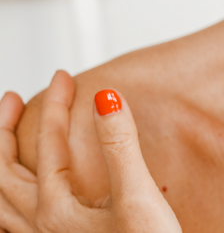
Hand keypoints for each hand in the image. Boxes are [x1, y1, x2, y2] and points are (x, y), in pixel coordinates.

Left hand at [0, 71, 181, 231]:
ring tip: (7, 141)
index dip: (56, 106)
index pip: (49, 145)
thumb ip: (120, 146)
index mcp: (56, 210)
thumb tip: (105, 98)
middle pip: (3, 171)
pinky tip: (23, 199)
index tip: (66, 79)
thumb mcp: (137, 197)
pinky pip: (16, 225)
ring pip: (2, 200)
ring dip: (1, 163)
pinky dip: (11, 201)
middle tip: (14, 100)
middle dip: (5, 129)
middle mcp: (42, 227)